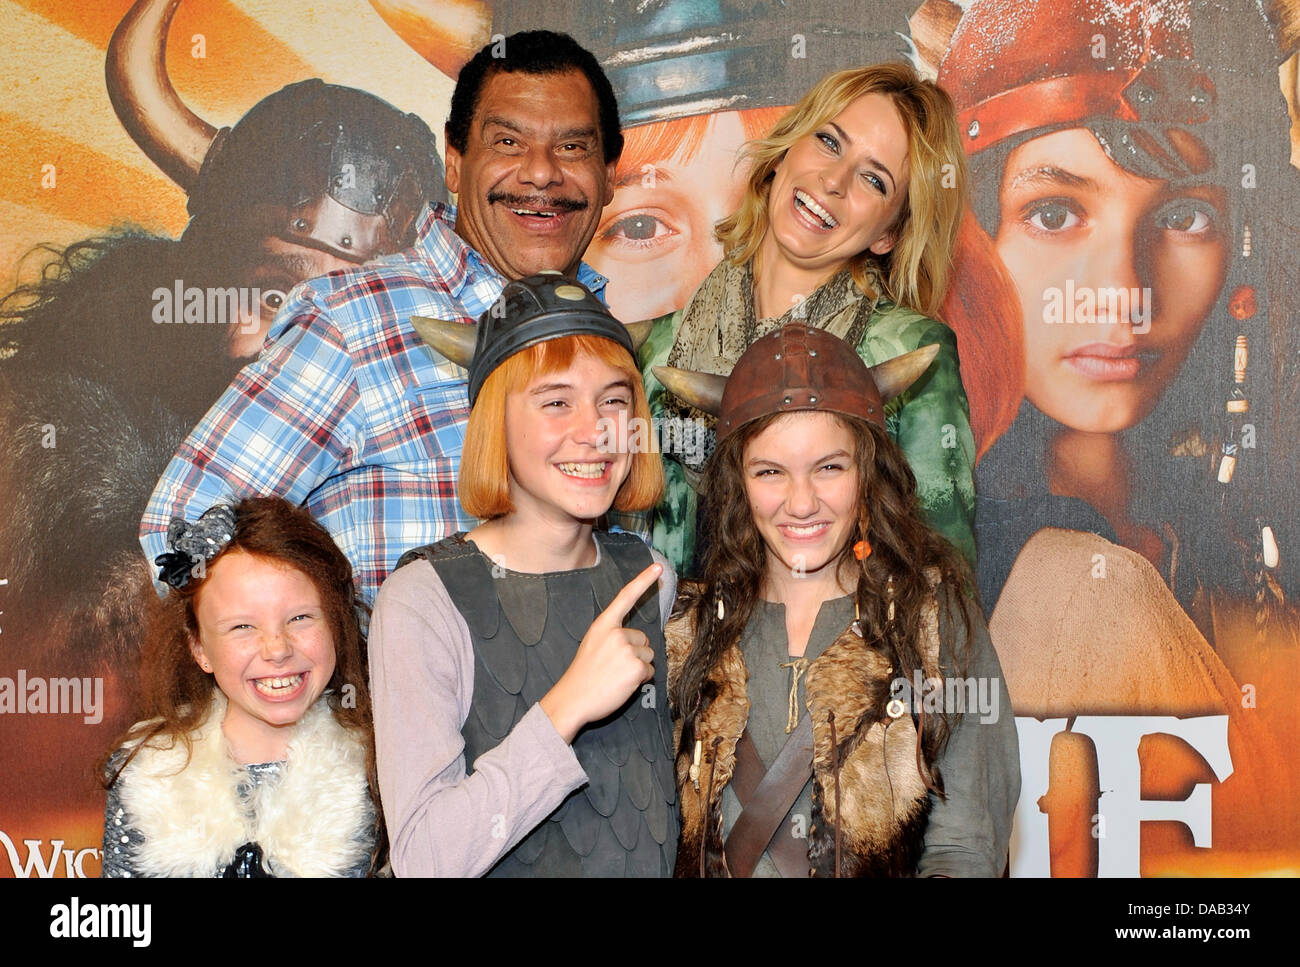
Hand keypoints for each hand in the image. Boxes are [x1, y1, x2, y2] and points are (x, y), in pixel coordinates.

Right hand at [540, 562, 660, 742]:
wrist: (573, 699)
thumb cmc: (583, 674)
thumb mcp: (592, 644)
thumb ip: (612, 636)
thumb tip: (637, 641)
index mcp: (603, 624)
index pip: (626, 597)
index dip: (643, 580)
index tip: (658, 568)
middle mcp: (616, 633)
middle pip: (643, 638)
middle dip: (635, 652)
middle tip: (614, 666)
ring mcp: (627, 650)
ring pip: (648, 655)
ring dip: (638, 667)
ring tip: (616, 676)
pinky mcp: (636, 668)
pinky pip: (649, 671)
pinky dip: (640, 680)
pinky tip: (622, 684)